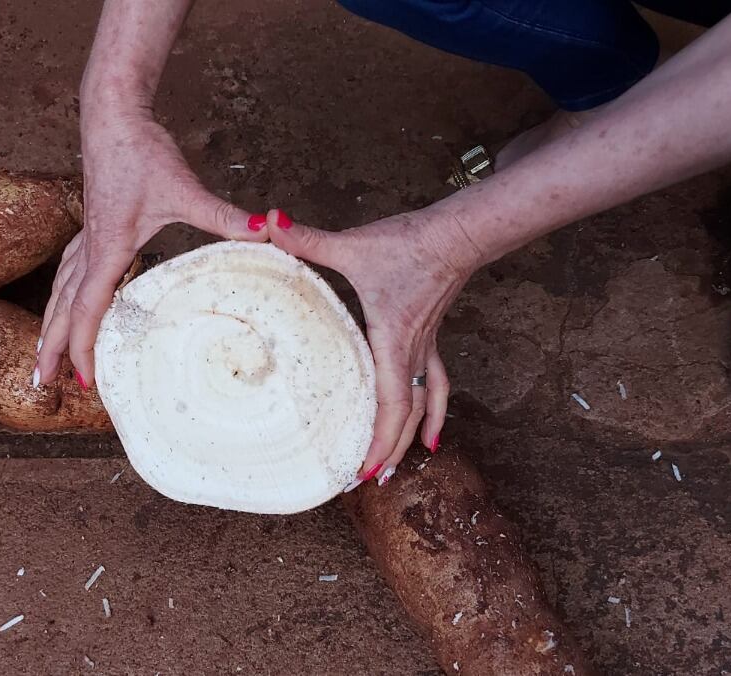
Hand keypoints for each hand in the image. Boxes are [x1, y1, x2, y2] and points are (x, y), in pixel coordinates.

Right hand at [36, 108, 268, 387]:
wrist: (112, 115)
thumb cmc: (141, 151)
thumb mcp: (185, 189)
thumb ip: (224, 216)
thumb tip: (265, 229)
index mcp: (107, 248)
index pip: (87, 309)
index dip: (82, 347)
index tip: (84, 381)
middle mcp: (89, 247)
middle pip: (61, 307)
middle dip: (51, 347)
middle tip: (41, 383)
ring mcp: (86, 236)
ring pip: (59, 290)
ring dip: (50, 324)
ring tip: (43, 355)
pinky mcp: (91, 224)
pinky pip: (68, 270)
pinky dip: (63, 295)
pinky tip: (67, 301)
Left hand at [267, 207, 481, 483]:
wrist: (459, 232)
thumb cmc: (410, 242)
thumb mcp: (353, 245)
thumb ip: (308, 239)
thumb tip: (270, 223)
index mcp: (393, 342)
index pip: (391, 404)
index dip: (380, 441)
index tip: (363, 471)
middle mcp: (413, 354)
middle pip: (408, 418)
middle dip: (388, 453)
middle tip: (363, 482)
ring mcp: (426, 348)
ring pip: (426, 407)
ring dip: (412, 440)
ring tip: (397, 470)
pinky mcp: (430, 338)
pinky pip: (436, 386)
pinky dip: (434, 413)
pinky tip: (433, 430)